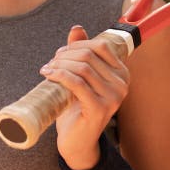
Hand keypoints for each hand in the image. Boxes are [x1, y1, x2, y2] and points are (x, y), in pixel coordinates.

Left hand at [40, 25, 130, 169]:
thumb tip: (77, 28)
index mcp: (121, 73)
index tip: (60, 53)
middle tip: (51, 62)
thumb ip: (81, 52)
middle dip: (65, 55)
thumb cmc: (77, 107)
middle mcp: (122, 84)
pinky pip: (77, 83)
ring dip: (60, 64)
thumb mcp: (80, 76)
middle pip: (89, 56)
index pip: (101, 46)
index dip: (78, 45)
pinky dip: (60, 75)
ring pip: (83, 68)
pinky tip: (49, 75)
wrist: (76, 141)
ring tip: (47, 69)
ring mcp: (113, 97)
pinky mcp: (100, 109)